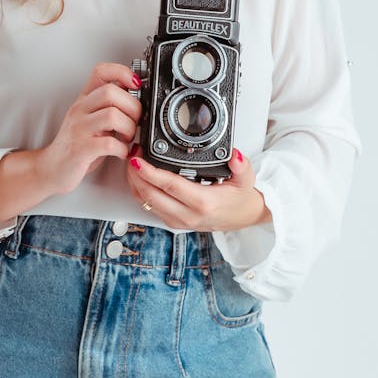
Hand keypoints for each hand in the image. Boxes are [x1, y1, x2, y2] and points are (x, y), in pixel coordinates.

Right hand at [38, 63, 142, 195]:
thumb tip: (138, 98)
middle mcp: (80, 110)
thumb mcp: (92, 120)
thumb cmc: (76, 146)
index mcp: (84, 100)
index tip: (136, 85)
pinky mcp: (81, 150)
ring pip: (112, 115)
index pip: (101, 71)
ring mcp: (79, 129)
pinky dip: (122, 149)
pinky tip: (121, 153)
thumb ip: (109, 107)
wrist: (51, 169)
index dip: (122, 72)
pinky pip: (109, 143)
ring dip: (129, 128)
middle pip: (111, 92)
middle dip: (133, 107)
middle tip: (135, 122)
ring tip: (127, 139)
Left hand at [125, 146, 271, 231]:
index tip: (137, 159)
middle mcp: (188, 215)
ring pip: (146, 202)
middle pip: (150, 195)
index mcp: (203, 203)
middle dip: (135, 174)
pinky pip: (149, 207)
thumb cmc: (240, 199)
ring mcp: (179, 221)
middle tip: (131, 155)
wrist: (243, 217)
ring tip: (132, 163)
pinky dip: (140, 191)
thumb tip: (235, 155)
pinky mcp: (173, 222)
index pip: (169, 185)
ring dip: (134, 183)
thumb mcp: (246, 179)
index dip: (149, 172)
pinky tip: (139, 177)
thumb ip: (242, 166)